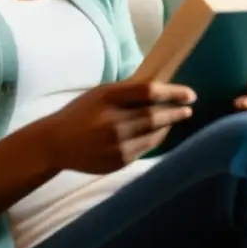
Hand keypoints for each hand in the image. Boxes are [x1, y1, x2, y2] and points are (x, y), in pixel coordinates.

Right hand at [40, 80, 196, 173]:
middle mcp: (113, 121)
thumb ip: (126, 91)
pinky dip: (157, 138)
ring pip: (155, 133)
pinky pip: (146, 148)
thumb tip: (159, 87)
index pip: (149, 92)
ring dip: (170, 124)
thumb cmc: (80, 112)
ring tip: (178, 116)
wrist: (56, 143)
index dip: (173, 92)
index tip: (189, 93)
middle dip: (177, 110)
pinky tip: (161, 131)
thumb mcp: (100, 93)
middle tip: (189, 106)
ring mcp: (117, 144)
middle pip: (156, 115)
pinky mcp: (119, 160)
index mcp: (108, 98)